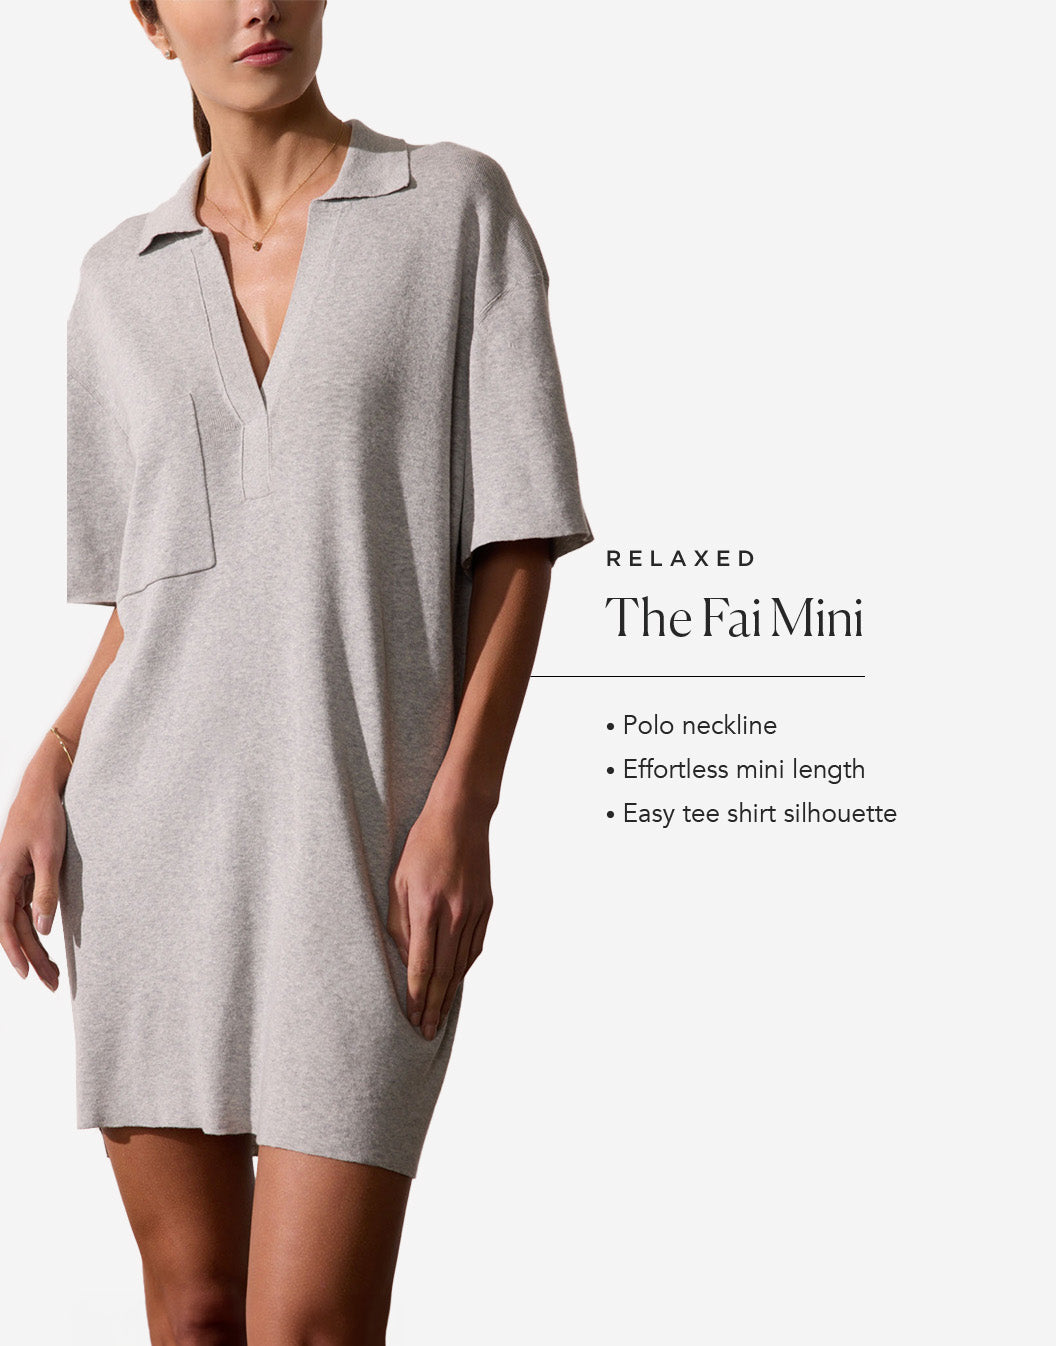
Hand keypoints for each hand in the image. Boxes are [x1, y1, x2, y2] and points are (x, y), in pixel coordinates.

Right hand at [0, 784, 64, 990]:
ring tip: (53, 972)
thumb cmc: (44, 817)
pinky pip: (24, 908)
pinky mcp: (22, 875)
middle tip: (52, 983)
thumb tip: (42, 928)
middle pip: (14, 928)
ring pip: (19, 921)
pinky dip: (35, 927)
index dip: (14, 951)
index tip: (26, 974)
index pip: (5, 924)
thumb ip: (46, 890)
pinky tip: (45, 942)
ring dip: (34, 947)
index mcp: (3, 877)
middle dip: (31, 958)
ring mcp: (12, 879)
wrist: (40, 789)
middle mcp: (3, 881)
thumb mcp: (49, 854)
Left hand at [387, 798, 492, 1040]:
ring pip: (462, 964)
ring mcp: (474, 912)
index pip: (420, 965)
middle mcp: (454, 914)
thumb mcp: (398, 882)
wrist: (461, 817)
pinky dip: (465, 969)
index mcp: (427, 908)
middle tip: (427, 1032)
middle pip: (443, 973)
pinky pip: (475, 947)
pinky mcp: (487, 907)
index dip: (416, 997)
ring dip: (450, 993)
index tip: (411, 1019)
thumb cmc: (422, 846)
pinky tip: (456, 982)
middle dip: (434, 1006)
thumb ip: (400, 923)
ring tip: (440, 1016)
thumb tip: (404, 957)